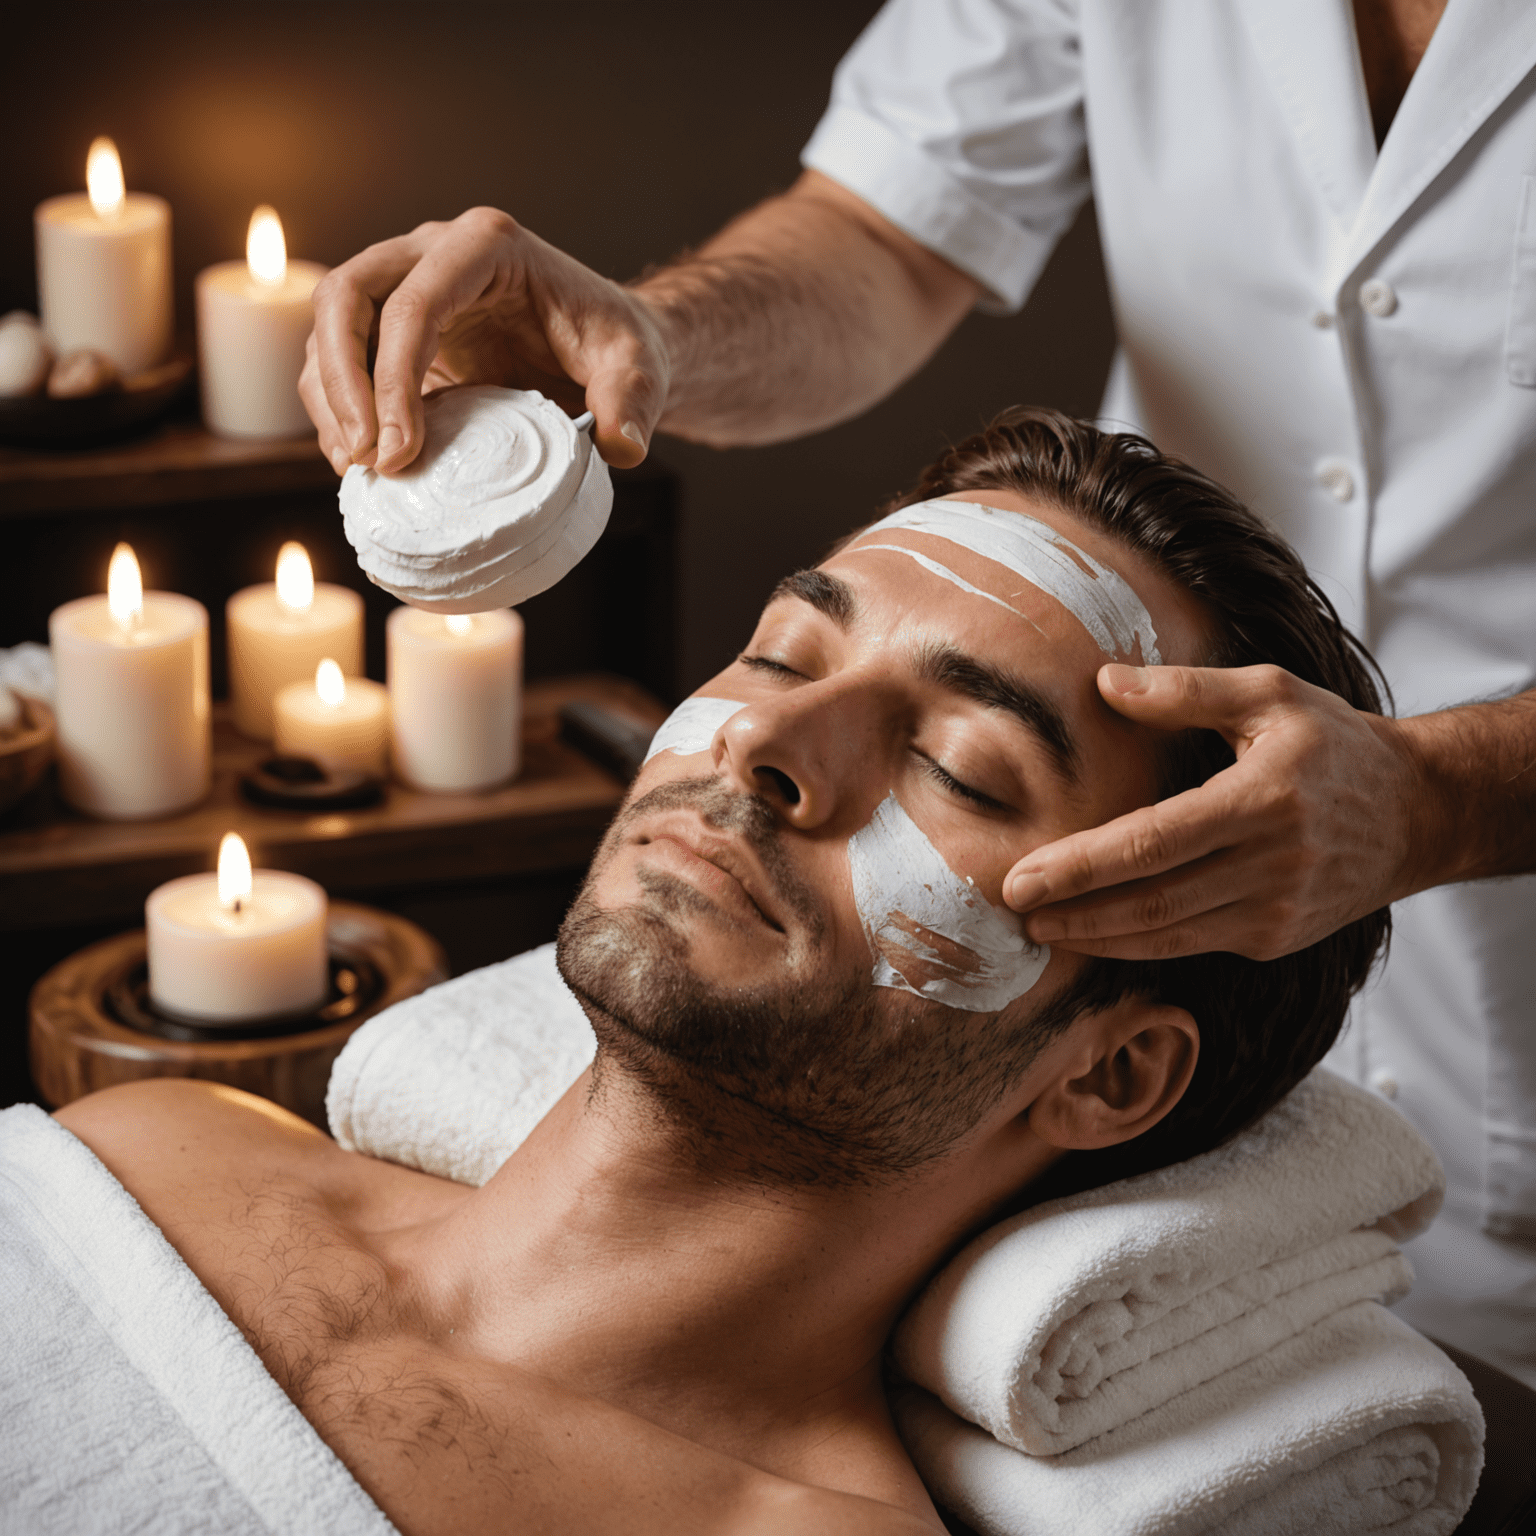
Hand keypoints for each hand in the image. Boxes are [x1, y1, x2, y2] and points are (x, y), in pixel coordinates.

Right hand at [299, 207, 669, 475]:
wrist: (608, 344)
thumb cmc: (618, 345)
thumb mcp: (637, 370)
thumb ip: (630, 403)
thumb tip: (620, 448)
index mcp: (487, 247)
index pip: (414, 301)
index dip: (394, 378)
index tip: (401, 452)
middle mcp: (434, 251)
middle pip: (346, 295)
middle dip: (342, 381)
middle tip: (365, 458)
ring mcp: (408, 284)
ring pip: (332, 325)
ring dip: (331, 398)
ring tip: (358, 468)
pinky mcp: (396, 329)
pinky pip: (343, 357)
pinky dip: (338, 407)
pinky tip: (360, 461)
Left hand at [1004, 663, 1431, 960]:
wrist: (1416, 814)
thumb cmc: (1332, 744)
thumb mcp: (1271, 694)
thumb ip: (1187, 691)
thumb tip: (1105, 683)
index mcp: (1263, 800)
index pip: (1153, 841)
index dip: (1082, 866)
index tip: (1023, 877)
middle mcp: (1272, 865)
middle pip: (1151, 899)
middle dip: (1073, 911)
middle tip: (1010, 910)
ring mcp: (1276, 912)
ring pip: (1167, 935)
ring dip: (1096, 938)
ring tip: (1039, 929)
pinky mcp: (1275, 939)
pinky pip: (1191, 944)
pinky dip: (1137, 945)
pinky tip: (1093, 935)